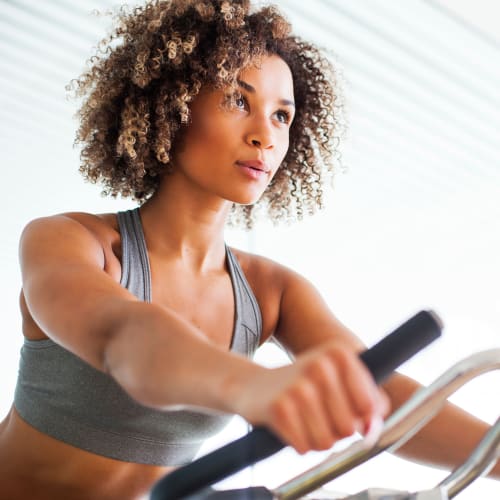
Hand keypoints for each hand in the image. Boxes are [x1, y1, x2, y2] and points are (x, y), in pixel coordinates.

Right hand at [233, 342, 389, 453]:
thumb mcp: (339, 381)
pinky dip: (299, 443)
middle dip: (336, 431)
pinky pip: (304, 447)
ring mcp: (298, 386)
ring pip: (327, 442)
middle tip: (319, 415)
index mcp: (339, 353)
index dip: (359, 418)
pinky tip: (290, 425)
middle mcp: (320, 365)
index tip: (344, 408)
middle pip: (348, 428)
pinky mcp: (279, 407)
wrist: (255, 386)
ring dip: (316, 440)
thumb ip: (370, 403)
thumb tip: (374, 428)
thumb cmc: (305, 385)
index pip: (370, 407)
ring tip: (304, 420)